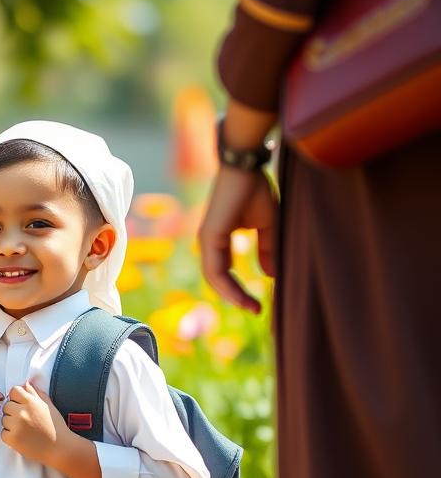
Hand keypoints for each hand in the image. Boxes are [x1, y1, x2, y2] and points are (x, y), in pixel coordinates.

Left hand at [1, 380, 68, 463]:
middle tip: (25, 420)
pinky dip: (10, 436)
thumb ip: (35, 392)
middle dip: (13, 411)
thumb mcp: (47, 405)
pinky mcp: (12, 439)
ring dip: (11, 424)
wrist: (60, 448)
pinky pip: (3, 433)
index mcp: (31, 401)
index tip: (22, 405)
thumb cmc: (55, 426)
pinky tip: (22, 437)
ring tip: (25, 430)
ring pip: (4, 419)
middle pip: (6, 405)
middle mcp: (22, 412)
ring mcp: (16, 426)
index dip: (16, 398)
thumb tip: (25, 383)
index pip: (13, 391)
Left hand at [198, 165, 277, 314]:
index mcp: (219, 240)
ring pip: (214, 278)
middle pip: (218, 279)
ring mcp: (206, 240)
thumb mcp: (266, 226)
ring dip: (232, 295)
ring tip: (250, 307)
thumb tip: (270, 275)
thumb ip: (266, 250)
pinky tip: (239, 295)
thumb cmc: (255, 190)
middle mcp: (209, 242)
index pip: (225, 272)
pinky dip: (226, 284)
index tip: (257, 304)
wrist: (247, 166)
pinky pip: (214, 268)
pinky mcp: (210, 236)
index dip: (239, 289)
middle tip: (256, 311)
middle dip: (236, 297)